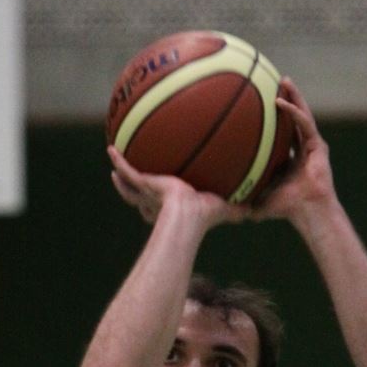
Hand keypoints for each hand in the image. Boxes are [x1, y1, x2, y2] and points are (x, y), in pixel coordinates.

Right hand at [108, 147, 246, 229]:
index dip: (157, 206)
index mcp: (172, 208)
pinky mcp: (144, 183)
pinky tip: (111, 149)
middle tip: (131, 178)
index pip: (162, 208)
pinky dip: (119, 160)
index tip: (158, 197)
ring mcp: (148, 192)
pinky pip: (128, 170)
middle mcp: (157, 201)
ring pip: (129, 184)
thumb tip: (256, 212)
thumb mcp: (224, 210)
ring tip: (114, 161)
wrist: (187, 216)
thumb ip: (237, 208)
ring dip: (121, 174)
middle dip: (135, 189)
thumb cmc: (204, 218)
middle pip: (141, 196)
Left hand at [251, 79, 336, 221]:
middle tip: (273, 82)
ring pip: (302, 114)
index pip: (280, 132)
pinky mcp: (318, 145)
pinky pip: (305, 124)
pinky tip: (282, 101)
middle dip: (285, 98)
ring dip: (293, 96)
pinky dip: (294, 112)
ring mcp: (311, 145)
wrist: (307, 212)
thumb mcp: (258, 198)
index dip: (272, 118)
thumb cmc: (286, 209)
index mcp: (289, 157)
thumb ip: (241, 197)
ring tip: (284, 80)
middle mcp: (301, 148)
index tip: (259, 103)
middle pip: (292, 117)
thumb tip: (217, 203)